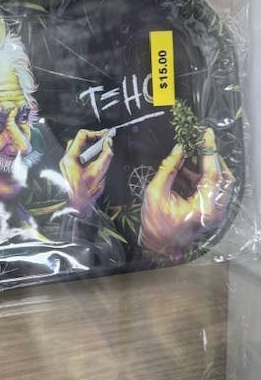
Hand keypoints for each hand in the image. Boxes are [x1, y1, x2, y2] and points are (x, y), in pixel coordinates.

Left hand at [60, 129, 113, 217]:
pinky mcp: (69, 168)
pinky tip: (96, 157)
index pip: (82, 136)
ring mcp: (66, 163)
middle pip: (80, 140)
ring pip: (78, 146)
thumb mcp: (100, 171)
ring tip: (102, 148)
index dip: (96, 133)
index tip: (106, 135)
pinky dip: (87, 152)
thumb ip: (106, 154)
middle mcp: (65, 159)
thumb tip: (108, 143)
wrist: (79, 206)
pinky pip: (78, 154)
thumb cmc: (87, 191)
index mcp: (70, 158)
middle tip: (106, 140)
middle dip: (94, 138)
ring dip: (91, 145)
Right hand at [139, 128, 234, 257]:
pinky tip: (187, 172)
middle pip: (224, 178)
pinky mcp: (213, 213)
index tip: (206, 134)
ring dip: (208, 168)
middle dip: (213, 158)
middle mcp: (216, 212)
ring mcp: (217, 214)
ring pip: (222, 183)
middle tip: (201, 143)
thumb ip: (168, 169)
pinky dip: (203, 178)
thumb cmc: (154, 223)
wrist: (157, 246)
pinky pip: (214, 190)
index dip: (209, 151)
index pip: (213, 174)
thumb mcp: (155, 192)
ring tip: (190, 158)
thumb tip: (179, 148)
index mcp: (203, 209)